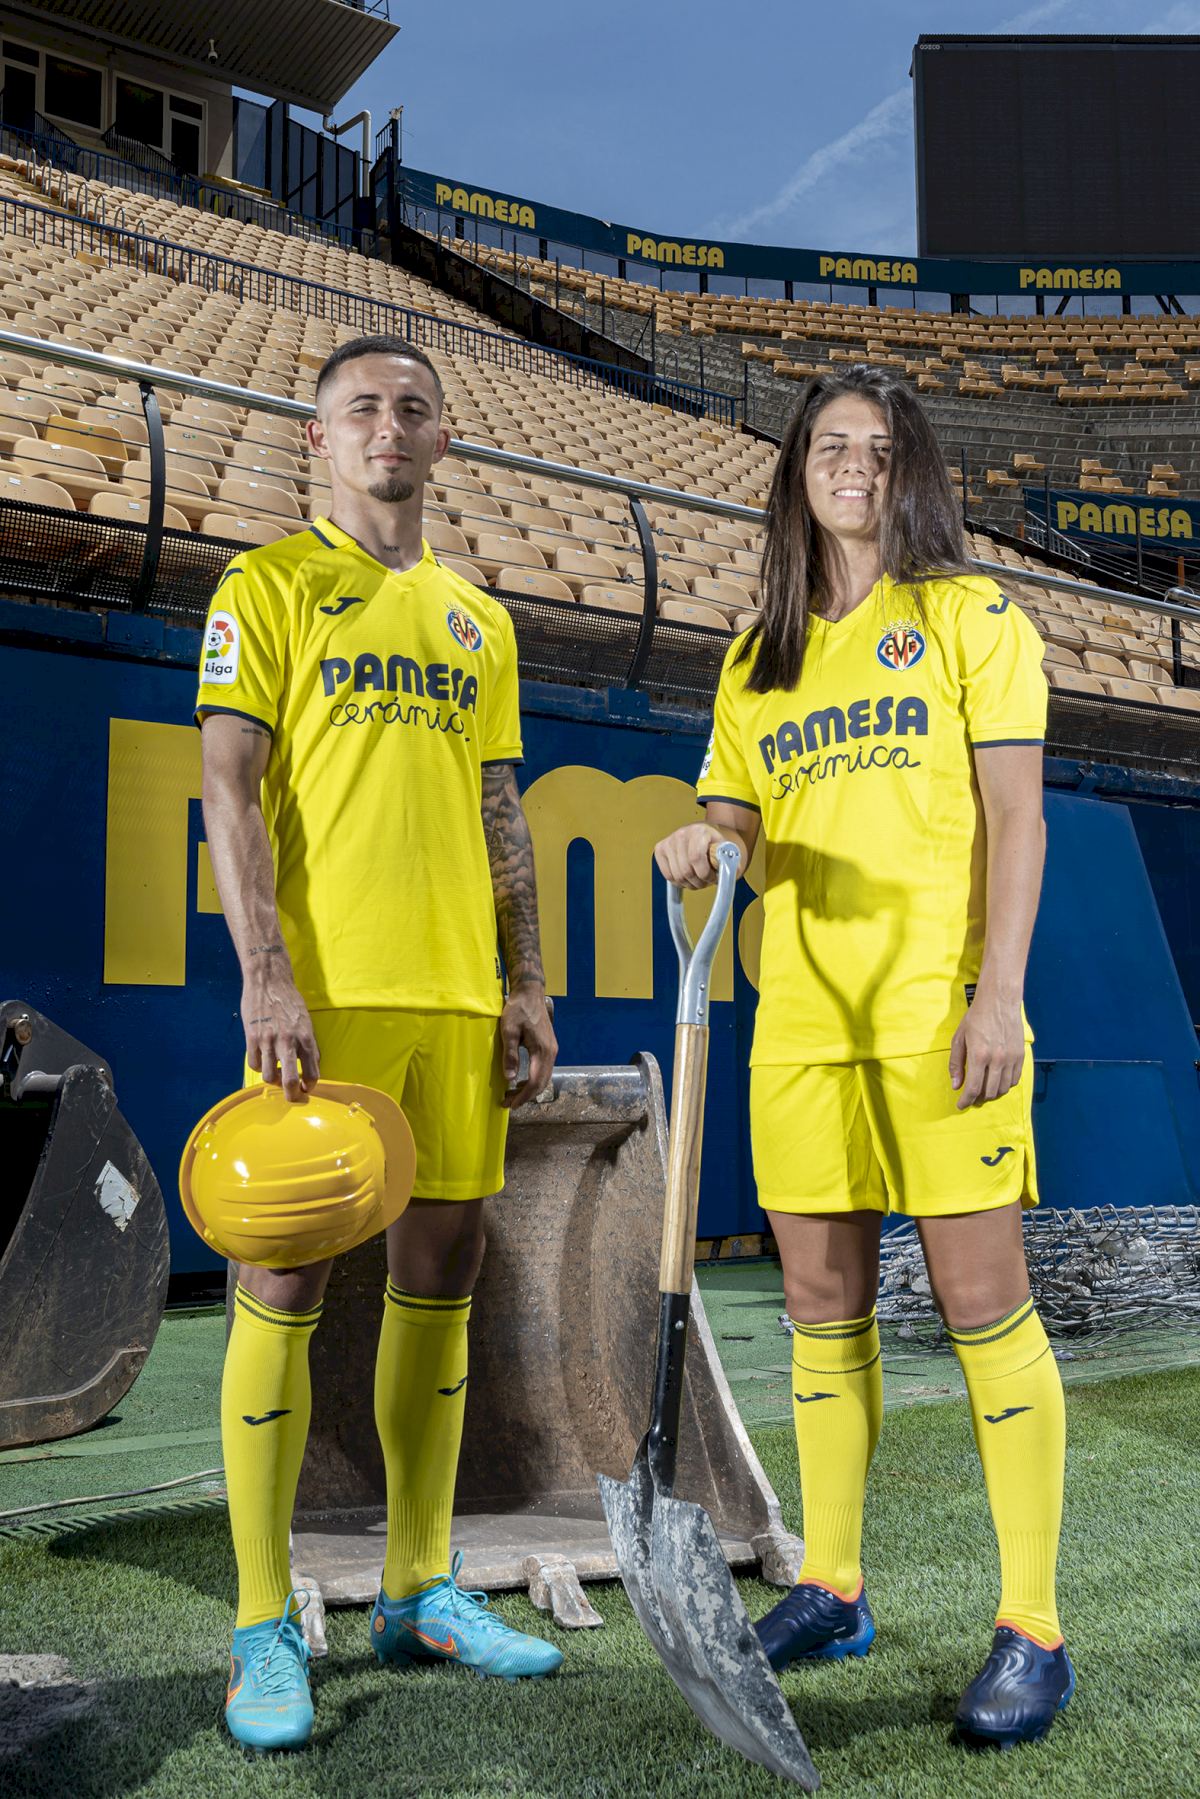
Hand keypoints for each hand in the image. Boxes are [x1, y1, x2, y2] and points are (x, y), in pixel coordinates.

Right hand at [242, 974, 319, 1102]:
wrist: (268, 981)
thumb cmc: (289, 1000)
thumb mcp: (306, 1021)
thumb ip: (309, 1044)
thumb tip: (312, 1066)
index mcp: (306, 1038)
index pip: (313, 1073)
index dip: (310, 1086)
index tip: (306, 1089)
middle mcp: (288, 1041)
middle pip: (290, 1080)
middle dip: (292, 1096)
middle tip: (292, 1097)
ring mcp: (268, 1040)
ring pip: (269, 1076)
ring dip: (273, 1080)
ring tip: (276, 1074)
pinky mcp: (252, 1037)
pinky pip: (254, 1064)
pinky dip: (259, 1066)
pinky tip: (263, 1060)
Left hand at [500, 983, 556, 1108]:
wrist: (530, 993)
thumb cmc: (518, 1009)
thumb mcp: (509, 1031)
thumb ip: (510, 1055)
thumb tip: (510, 1079)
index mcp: (542, 1050)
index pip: (535, 1082)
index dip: (523, 1097)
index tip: (510, 1105)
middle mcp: (551, 1053)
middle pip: (542, 1083)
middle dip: (526, 1096)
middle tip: (507, 1103)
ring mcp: (552, 1050)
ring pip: (544, 1078)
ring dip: (529, 1089)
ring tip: (511, 1094)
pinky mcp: (549, 1047)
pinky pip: (544, 1069)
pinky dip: (533, 1079)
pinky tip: (520, 1081)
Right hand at [654, 823, 740, 889]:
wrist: (706, 834)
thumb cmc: (716, 844)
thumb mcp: (728, 851)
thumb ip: (730, 863)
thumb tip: (728, 873)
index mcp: (699, 831)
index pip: (696, 858)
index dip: (706, 874)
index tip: (713, 878)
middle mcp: (681, 834)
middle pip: (686, 871)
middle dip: (699, 882)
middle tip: (707, 881)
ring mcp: (669, 841)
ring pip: (677, 876)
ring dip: (690, 884)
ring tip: (699, 879)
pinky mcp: (660, 849)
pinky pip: (668, 875)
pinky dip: (679, 882)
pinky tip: (688, 878)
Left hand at [948, 991, 1024, 1108]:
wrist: (999, 1001)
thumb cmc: (976, 1017)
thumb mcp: (959, 1038)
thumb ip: (955, 1063)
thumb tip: (956, 1085)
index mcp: (978, 1055)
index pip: (973, 1088)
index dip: (966, 1100)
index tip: (961, 1105)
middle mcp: (997, 1059)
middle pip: (989, 1092)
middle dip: (978, 1099)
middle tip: (971, 1098)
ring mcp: (1011, 1058)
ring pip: (1003, 1089)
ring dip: (992, 1094)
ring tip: (983, 1091)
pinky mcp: (1020, 1056)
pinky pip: (1014, 1080)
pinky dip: (1005, 1085)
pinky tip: (996, 1082)